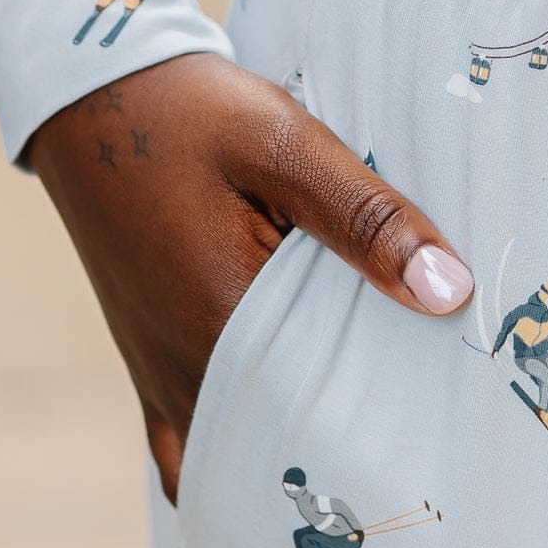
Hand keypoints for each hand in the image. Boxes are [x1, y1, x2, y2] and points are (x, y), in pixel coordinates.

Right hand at [29, 53, 471, 502]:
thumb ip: (367, 220)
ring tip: (376, 422)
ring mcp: (162, 378)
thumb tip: (449, 291)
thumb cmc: (192, 115)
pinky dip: (241, 449)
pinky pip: (194, 444)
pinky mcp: (150, 364)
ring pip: (245, 450)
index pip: (332, 418)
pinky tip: (285, 440)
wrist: (95, 97)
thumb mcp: (288, 147)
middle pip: (292, 443)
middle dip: (357, 443)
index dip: (396, 422)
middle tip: (430, 425)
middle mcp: (188, 375)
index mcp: (225, 331)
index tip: (451, 415)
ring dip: (303, 445)